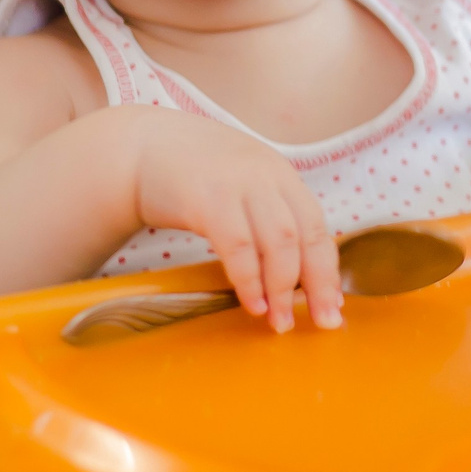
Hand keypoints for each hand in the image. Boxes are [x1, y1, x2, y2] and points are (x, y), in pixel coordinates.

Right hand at [134, 127, 343, 331]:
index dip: (328, 269)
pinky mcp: (207, 197)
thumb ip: (266, 215)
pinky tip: (252, 303)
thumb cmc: (190, 176)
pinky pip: (238, 246)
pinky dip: (249, 279)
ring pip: (278, 242)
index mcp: (280, 174)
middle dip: (317, 284)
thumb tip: (295, 275)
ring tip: (280, 322)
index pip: (317, 226)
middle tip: (322, 323)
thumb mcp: (240, 184)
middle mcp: (267, 175)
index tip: (333, 306)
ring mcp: (238, 184)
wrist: (137, 148)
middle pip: (305, 235)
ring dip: (283, 288)